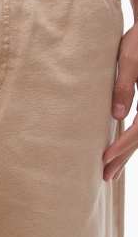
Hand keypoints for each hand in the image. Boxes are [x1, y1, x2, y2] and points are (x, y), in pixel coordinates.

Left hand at [103, 22, 137, 180]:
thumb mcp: (129, 60)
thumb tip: (117, 116)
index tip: (104, 158)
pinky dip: (132, 140)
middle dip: (123, 158)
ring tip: (111, 170)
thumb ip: (123, 86)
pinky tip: (120, 148)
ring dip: (127, 152)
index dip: (122, 145)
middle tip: (105, 176)